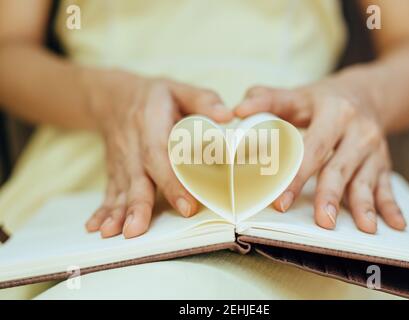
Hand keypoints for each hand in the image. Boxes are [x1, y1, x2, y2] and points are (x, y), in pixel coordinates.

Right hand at [82, 70, 232, 237]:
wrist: (114, 97)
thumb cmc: (155, 96)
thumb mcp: (179, 89)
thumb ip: (203, 100)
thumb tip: (227, 116)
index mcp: (150, 124)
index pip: (161, 155)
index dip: (172, 181)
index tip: (187, 206)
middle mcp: (132, 145)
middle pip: (135, 177)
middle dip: (137, 205)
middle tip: (138, 230)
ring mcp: (121, 160)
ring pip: (120, 189)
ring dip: (117, 213)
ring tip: (115, 234)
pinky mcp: (114, 170)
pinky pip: (108, 191)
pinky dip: (102, 211)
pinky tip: (96, 228)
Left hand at [234, 78, 406, 233]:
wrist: (366, 93)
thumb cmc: (323, 99)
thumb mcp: (298, 94)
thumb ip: (267, 99)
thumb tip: (237, 110)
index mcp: (335, 112)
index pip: (312, 147)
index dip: (296, 174)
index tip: (280, 200)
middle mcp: (358, 130)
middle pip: (340, 167)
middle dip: (330, 195)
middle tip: (322, 221)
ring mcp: (373, 149)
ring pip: (365, 180)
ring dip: (363, 205)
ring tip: (363, 228)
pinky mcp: (383, 163)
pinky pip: (388, 186)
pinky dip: (391, 206)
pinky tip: (395, 224)